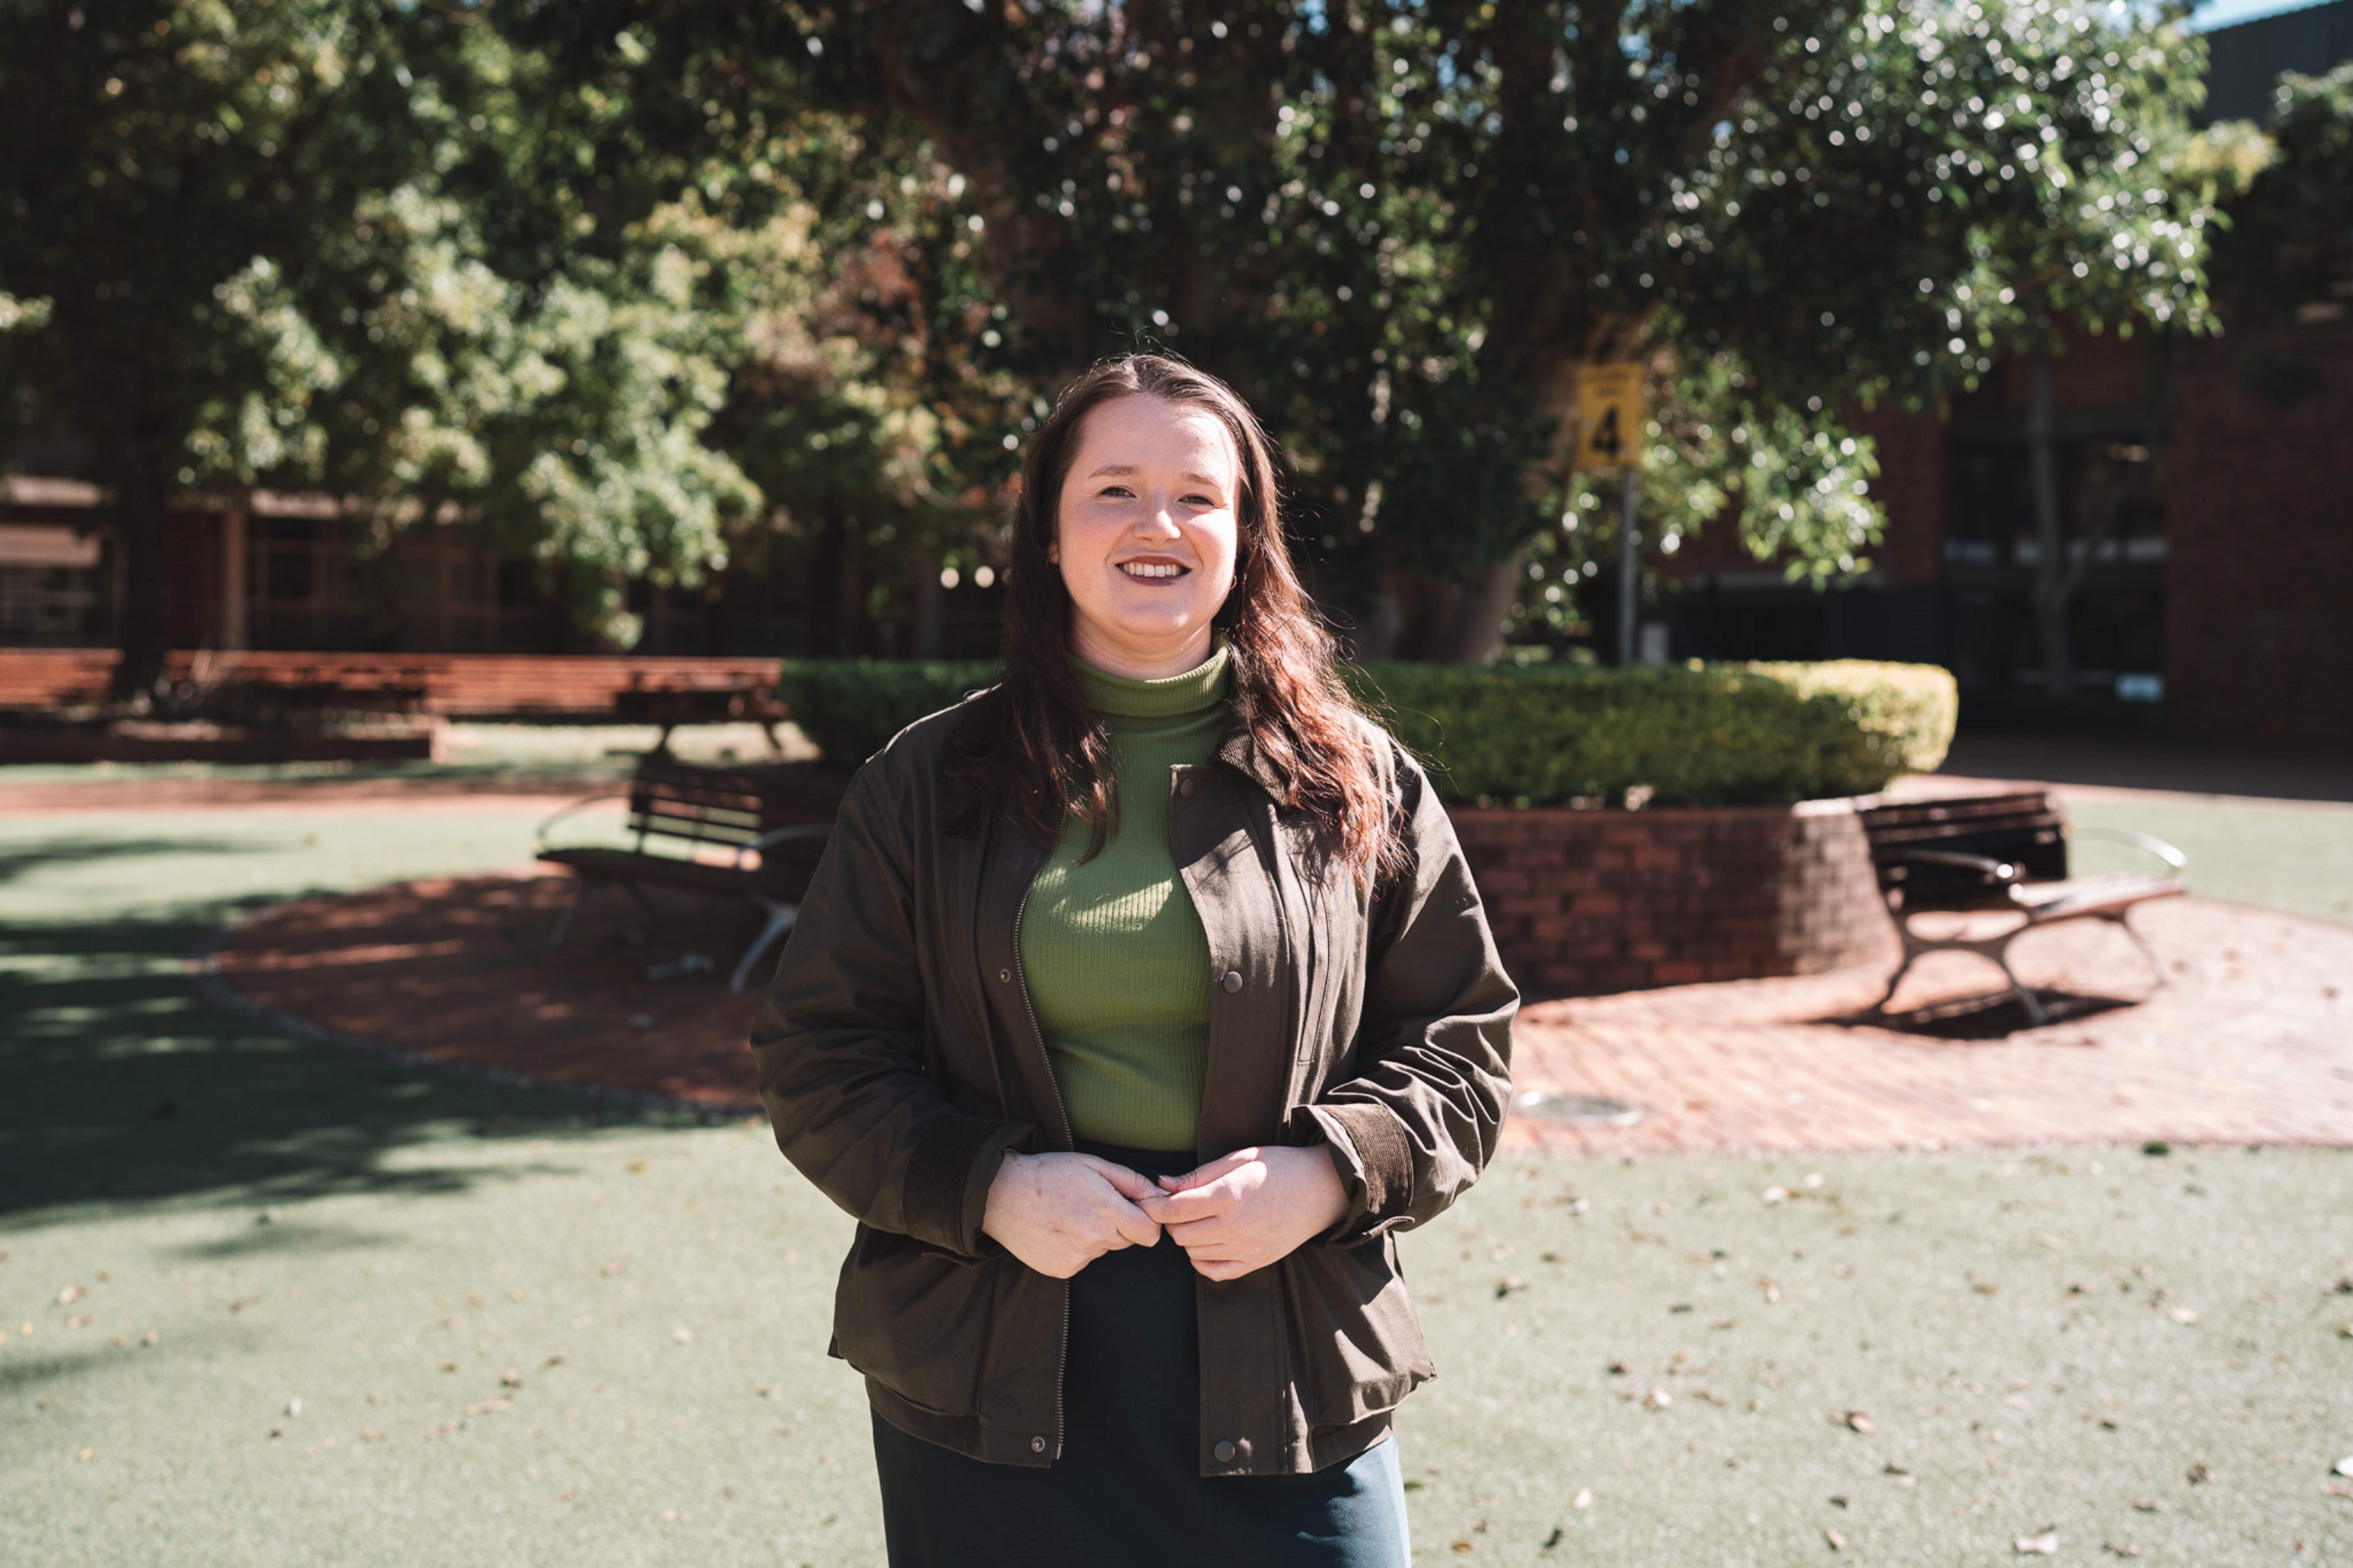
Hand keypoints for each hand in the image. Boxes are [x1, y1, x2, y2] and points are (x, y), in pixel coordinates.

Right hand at [980, 1152, 1163, 1278]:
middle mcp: (1095, 1239)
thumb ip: (1132, 1181)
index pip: (1150, 1233)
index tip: (1135, 1212)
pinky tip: (1058, 1230)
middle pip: (1127, 1240)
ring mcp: (1077, 1257)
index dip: (1146, 1222)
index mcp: (1107, 1211)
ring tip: (1070, 1215)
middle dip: (1118, 1225)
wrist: (1001, 1195)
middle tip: (1092, 1205)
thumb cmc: (1049, 1173)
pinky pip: (1083, 1260)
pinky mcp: (1062, 1269)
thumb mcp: (1094, 1164)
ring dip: (1095, 1235)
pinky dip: (1076, 1247)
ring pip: (1103, 1249)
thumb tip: (1160, 1195)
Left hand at [1137, 1145, 1349, 1281]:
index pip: (1175, 1210)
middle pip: (1180, 1233)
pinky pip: (1214, 1271)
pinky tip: (1208, 1242)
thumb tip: (1162, 1184)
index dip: (1154, 1206)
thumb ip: (1198, 1175)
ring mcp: (1247, 1248)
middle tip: (1178, 1207)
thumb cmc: (1279, 1167)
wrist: (1322, 1189)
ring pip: (1194, 1252)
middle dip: (1171, 1220)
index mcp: (1229, 1196)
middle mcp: (1236, 1226)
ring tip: (1197, 1220)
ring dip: (1187, 1237)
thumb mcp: (1238, 1159)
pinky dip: (1202, 1259)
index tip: (1149, 1200)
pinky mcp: (1256, 1262)